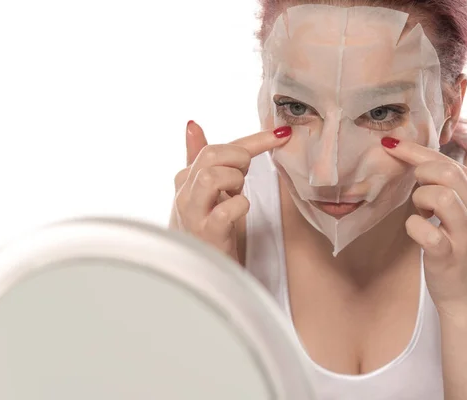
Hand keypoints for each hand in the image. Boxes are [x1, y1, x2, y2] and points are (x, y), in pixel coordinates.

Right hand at [170, 121, 290, 261]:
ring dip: (235, 181)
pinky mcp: (206, 234)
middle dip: (239, 159)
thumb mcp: (207, 191)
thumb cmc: (210, 227)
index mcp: (185, 179)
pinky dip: (240, 206)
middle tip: (246, 177)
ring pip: (212, 176)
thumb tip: (192, 125)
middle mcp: (184, 193)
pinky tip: (240, 211)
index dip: (253, 140)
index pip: (215, 146)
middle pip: (211, 154)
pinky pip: (225, 209)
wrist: (205, 270)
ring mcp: (192, 214)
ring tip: (238, 195)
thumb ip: (203, 158)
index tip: (281, 135)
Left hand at [382, 136, 466, 308]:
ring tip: (422, 211)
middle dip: (420, 174)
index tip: (392, 144)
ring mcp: (466, 237)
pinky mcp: (448, 257)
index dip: (417, 151)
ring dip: (419, 199)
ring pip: (439, 196)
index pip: (452, 163)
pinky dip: (413, 226)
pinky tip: (417, 230)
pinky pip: (425, 231)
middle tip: (416, 188)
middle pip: (446, 173)